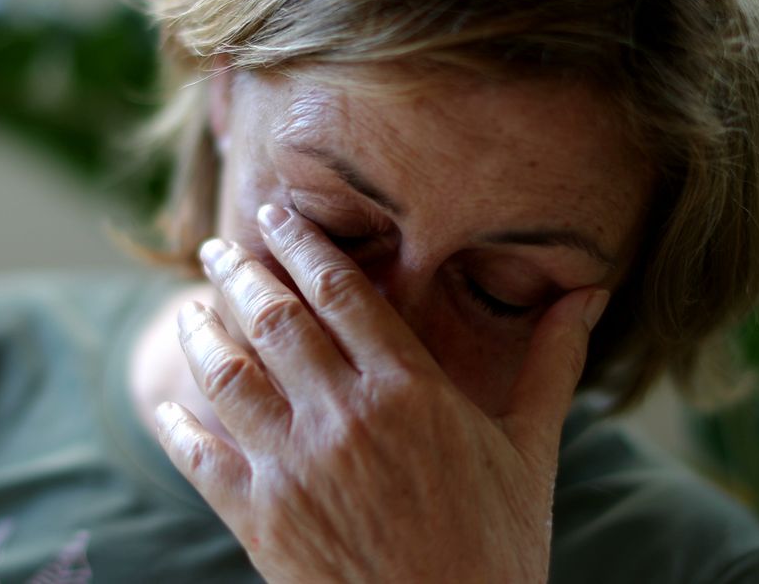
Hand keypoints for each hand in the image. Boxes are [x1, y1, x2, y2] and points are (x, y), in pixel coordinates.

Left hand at [150, 204, 608, 582]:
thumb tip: (591, 295)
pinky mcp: (261, 521)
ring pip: (227, 375)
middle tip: (216, 247)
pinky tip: (166, 407)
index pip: (341, 290)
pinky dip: (177, 427)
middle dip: (238, 272)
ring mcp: (296, 468)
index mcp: (410, 390)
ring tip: (188, 309)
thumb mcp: (532, 450)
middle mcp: (345, 417)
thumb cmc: (501, 545)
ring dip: (200, 333)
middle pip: (274, 318)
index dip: (302, 242)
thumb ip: (552, 364)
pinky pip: (203, 459)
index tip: (276, 213)